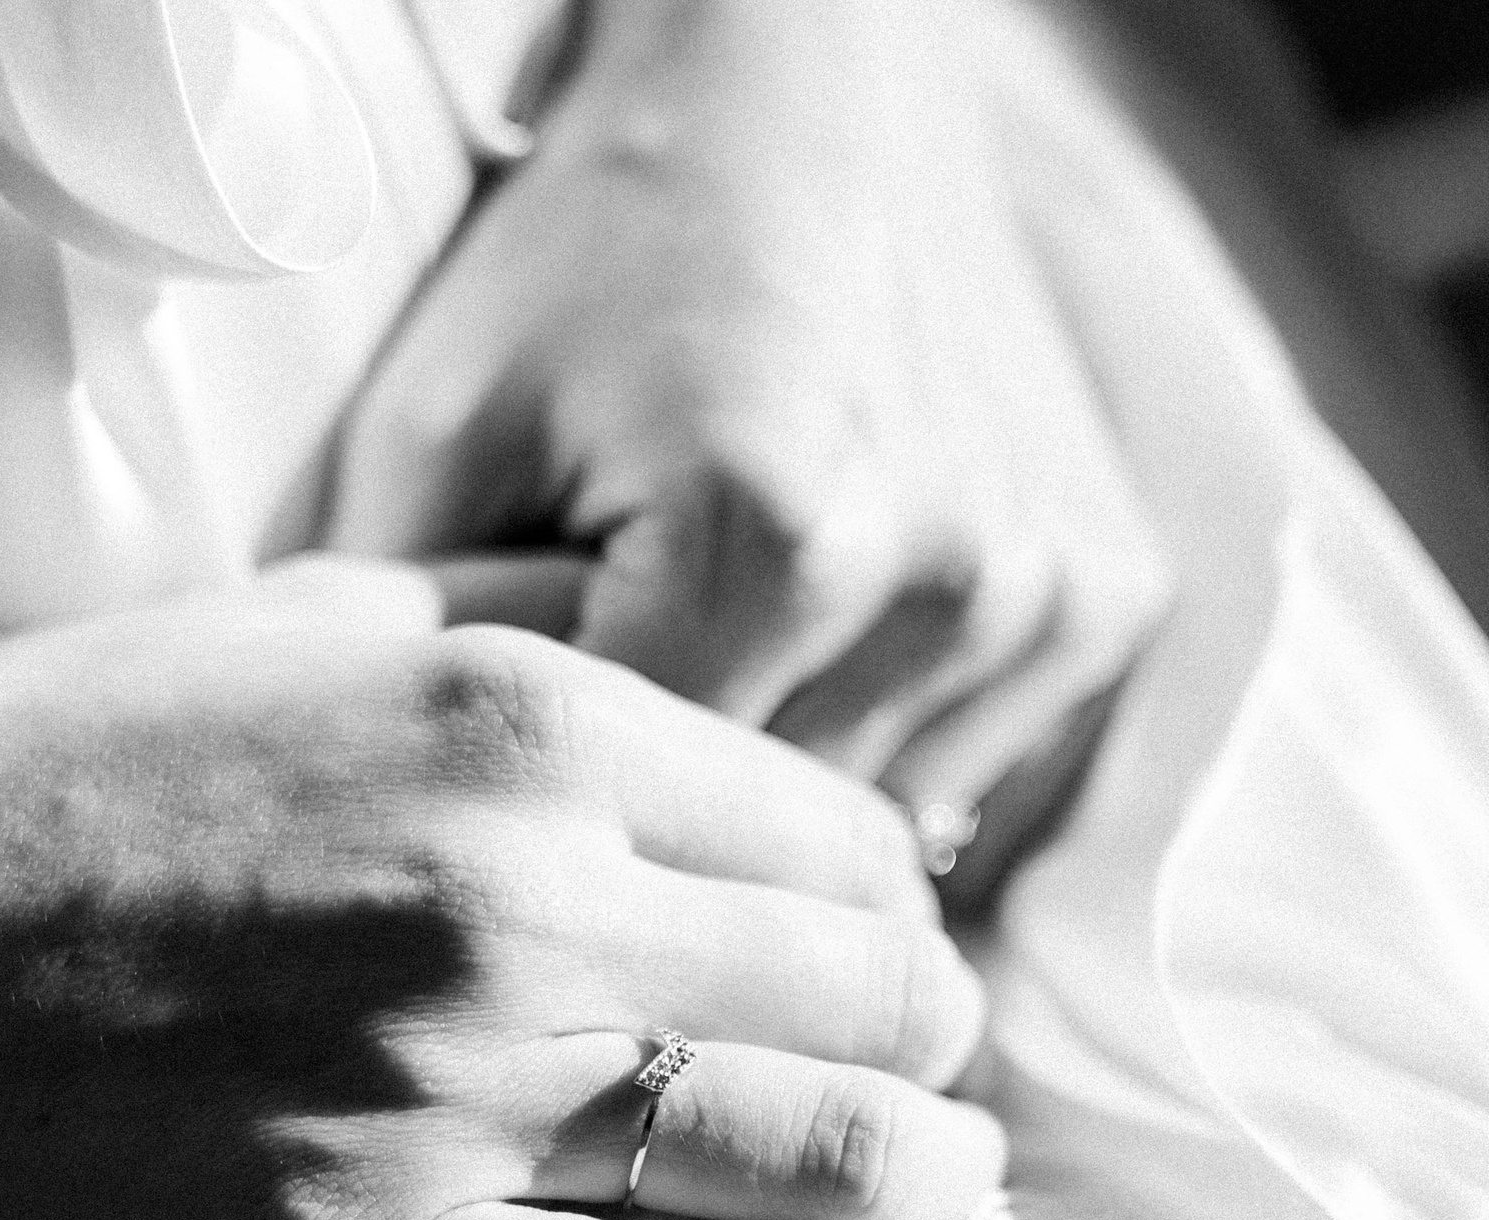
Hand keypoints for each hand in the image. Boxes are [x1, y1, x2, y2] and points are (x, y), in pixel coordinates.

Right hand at [0, 561, 1001, 1219]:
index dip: (900, 914)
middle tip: (930, 1090)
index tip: (884, 961)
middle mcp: (524, 898)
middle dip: (935, 1051)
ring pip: (815, 1161)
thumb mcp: (308, 624)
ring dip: (925, 1192)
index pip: (840, 839)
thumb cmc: (47, 767)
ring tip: (939, 1205)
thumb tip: (705, 691)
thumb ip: (525, 637)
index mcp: (521, 723)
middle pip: (870, 997)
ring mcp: (455, 1091)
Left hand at [331, 0, 1172, 900]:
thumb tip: (408, 838)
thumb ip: (408, 655)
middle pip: (772, 837)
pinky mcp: (1116, 592)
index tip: (525, 758)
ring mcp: (1053, 590)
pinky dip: (893, 737)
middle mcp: (949, 578)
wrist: (793, 77)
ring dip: (793, 775)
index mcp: (775, 543)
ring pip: (880, 821)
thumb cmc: (587, 253)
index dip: (569, 804)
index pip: (649, 821)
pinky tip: (830, 643)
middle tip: (624, 704)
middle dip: (682, 803)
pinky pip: (980, 764)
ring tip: (732, 655)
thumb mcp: (434, 434)